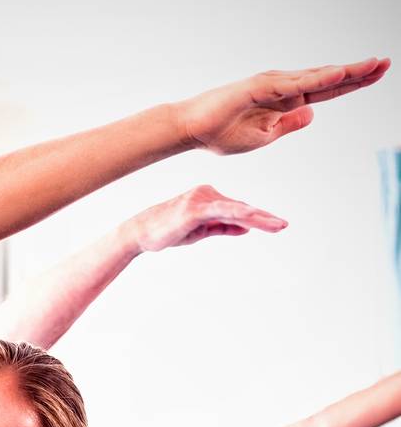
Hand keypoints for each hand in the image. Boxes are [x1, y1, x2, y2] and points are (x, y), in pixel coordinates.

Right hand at [131, 186, 286, 251]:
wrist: (142, 232)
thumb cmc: (170, 230)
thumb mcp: (202, 230)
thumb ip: (224, 227)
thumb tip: (247, 227)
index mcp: (210, 198)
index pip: (239, 210)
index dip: (259, 218)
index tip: (276, 224)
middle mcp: (209, 194)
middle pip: (241, 208)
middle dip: (263, 218)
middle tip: (283, 225)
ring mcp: (202, 199)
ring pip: (236, 209)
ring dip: (257, 218)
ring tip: (276, 225)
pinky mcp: (195, 208)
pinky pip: (222, 211)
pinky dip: (239, 214)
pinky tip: (252, 219)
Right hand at [183, 58, 389, 155]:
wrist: (193, 131)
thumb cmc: (223, 134)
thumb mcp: (265, 136)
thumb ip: (289, 124)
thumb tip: (313, 113)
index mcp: (286, 102)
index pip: (327, 90)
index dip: (352, 82)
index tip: (377, 74)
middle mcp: (283, 88)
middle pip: (327, 78)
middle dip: (357, 72)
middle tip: (386, 63)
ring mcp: (271, 85)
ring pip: (315, 77)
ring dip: (343, 72)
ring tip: (371, 66)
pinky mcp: (258, 87)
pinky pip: (293, 84)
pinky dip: (316, 78)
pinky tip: (337, 73)